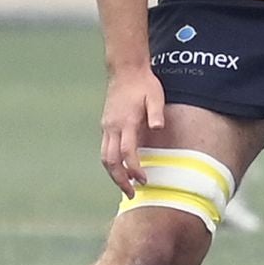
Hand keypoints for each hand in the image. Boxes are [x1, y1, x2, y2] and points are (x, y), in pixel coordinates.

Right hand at [100, 65, 165, 196]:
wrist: (125, 70)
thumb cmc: (144, 84)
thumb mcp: (155, 96)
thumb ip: (156, 113)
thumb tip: (158, 127)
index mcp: (125, 122)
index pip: (128, 152)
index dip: (135, 169)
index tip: (144, 180)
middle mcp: (112, 127)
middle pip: (111, 161)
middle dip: (120, 180)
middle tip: (132, 194)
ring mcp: (107, 127)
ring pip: (105, 157)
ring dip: (114, 174)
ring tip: (126, 187)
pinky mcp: (106, 126)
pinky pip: (106, 150)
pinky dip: (112, 163)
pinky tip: (121, 170)